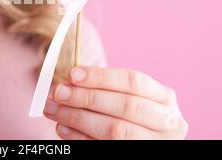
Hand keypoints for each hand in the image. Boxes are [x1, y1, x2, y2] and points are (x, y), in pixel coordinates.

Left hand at [44, 66, 187, 139]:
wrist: (140, 138)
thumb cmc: (128, 113)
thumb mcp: (125, 96)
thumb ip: (103, 88)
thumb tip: (68, 81)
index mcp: (165, 98)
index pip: (134, 81)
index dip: (102, 77)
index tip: (73, 73)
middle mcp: (168, 123)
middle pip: (126, 106)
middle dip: (88, 97)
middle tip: (59, 92)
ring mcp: (156, 144)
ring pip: (116, 131)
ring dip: (78, 118)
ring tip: (53, 109)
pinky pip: (104, 147)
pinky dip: (80, 137)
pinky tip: (62, 127)